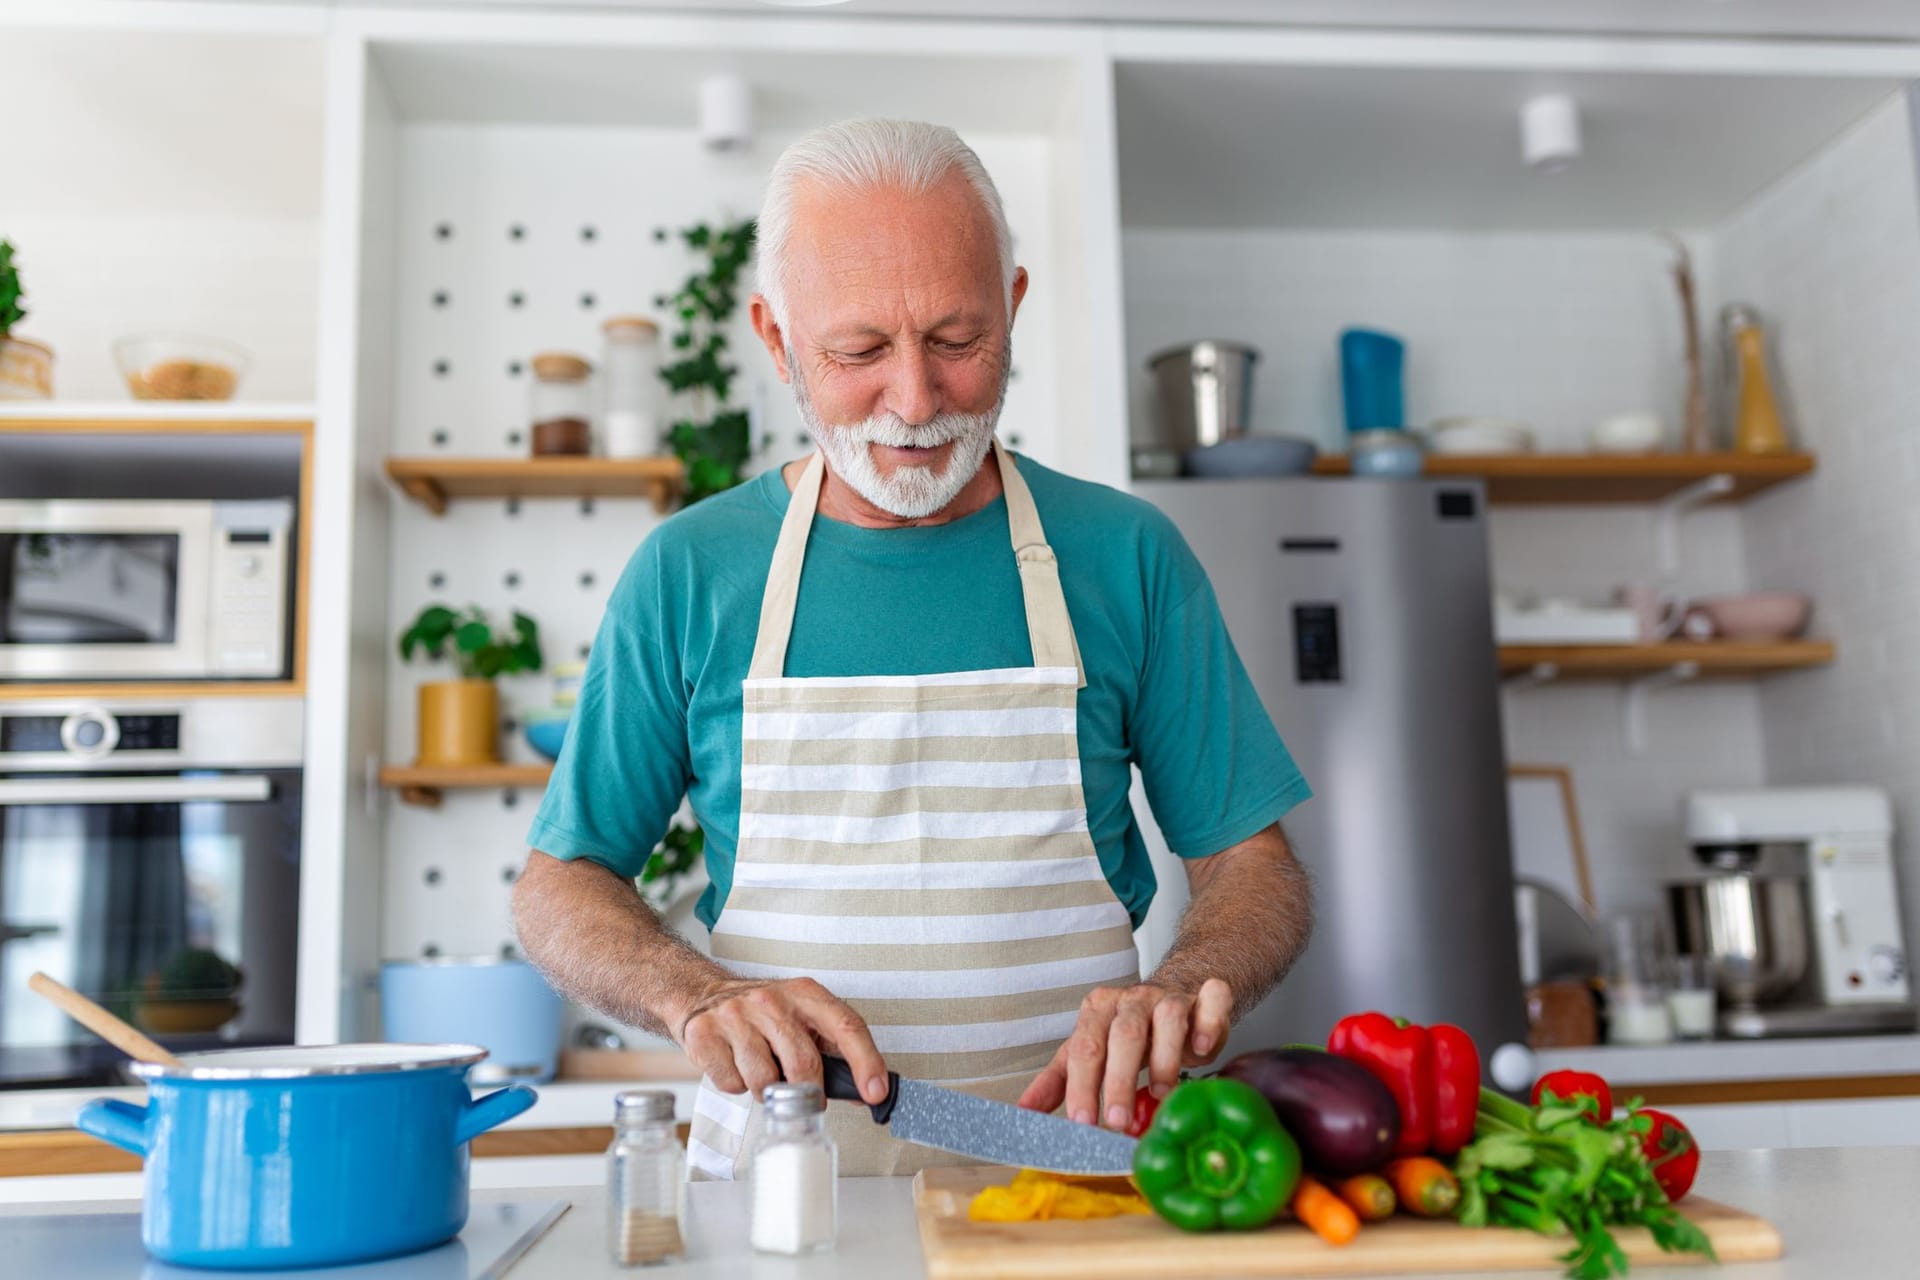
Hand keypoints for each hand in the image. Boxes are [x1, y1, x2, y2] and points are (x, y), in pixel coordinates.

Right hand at [676, 976, 888, 1105]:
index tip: (876, 1092)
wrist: (705, 996)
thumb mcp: (802, 1019)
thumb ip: (833, 1051)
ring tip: (762, 1070)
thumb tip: (866, 1092)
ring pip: (765, 1081)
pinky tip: (736, 1065)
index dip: (866, 1061)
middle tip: (805, 1098)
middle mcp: (771, 999)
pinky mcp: (705, 1034)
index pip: (846, 1025)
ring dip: (767, 1091)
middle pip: (803, 1064)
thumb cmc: (763, 1015)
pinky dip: (737, 1086)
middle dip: (808, 1092)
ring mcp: (736, 1015)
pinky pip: (732, 1084)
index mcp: (805, 994)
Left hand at [1016, 977, 1231, 1129]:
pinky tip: (1202, 1050)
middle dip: (1119, 1080)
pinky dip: (1209, 1024)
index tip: (1082, 1123)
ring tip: (1160, 1093)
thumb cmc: (1131, 1033)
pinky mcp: (1207, 998)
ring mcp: (1171, 996)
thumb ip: (1058, 1080)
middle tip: (1118, 1120)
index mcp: (1098, 1010)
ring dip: (1163, 1059)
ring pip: (1167, 1019)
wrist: (1178, 995)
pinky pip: (1212, 1001)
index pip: (1084, 1049)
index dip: (1082, 1086)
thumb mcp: (1090, 1052)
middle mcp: (1133, 999)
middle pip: (1123, 1035)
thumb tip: (1023, 1112)